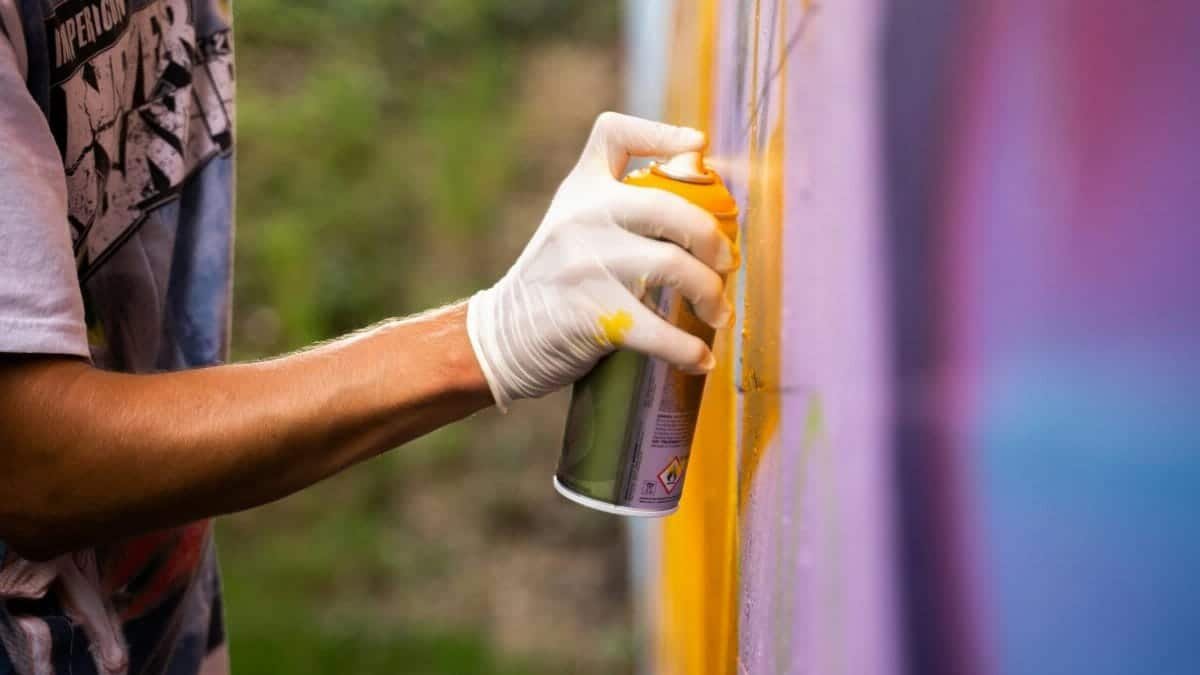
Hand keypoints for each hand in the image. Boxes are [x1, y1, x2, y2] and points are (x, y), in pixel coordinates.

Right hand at [467, 112, 737, 410]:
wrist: (502, 336)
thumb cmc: (556, 282)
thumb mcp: (573, 225)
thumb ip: (619, 206)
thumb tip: (697, 187)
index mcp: (579, 189)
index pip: (613, 134)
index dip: (662, 134)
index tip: (699, 148)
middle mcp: (581, 218)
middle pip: (669, 208)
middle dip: (712, 239)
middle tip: (726, 264)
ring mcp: (585, 265)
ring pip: (673, 266)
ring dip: (710, 294)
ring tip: (718, 313)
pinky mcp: (591, 315)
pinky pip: (658, 330)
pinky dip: (688, 348)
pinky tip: (701, 358)